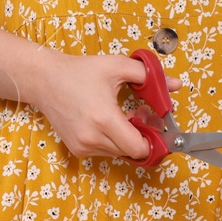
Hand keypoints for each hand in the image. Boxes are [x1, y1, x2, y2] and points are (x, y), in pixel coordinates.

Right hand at [30, 52, 183, 159]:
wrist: (46, 81)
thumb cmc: (80, 72)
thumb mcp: (117, 66)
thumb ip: (149, 76)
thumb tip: (176, 85)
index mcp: (104, 119)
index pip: (139, 148)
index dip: (152, 140)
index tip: (155, 125)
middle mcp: (92, 138)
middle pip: (131, 152)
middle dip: (141, 137)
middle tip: (141, 115)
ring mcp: (83, 146)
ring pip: (119, 154)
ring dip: (126, 139)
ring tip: (122, 116)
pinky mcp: (77, 149)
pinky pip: (104, 152)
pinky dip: (112, 141)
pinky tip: (108, 122)